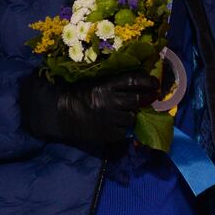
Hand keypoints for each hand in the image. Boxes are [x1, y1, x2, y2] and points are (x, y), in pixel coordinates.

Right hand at [20, 70, 159, 145]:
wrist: (59, 114)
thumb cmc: (76, 94)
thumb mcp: (93, 82)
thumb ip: (113, 82)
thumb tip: (136, 80)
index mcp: (106, 85)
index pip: (133, 81)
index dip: (148, 82)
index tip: (155, 83)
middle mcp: (110, 101)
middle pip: (137, 100)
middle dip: (146, 99)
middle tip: (150, 98)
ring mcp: (109, 118)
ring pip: (132, 117)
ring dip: (132, 115)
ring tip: (126, 113)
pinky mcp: (107, 134)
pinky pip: (123, 132)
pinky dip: (122, 129)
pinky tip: (115, 125)